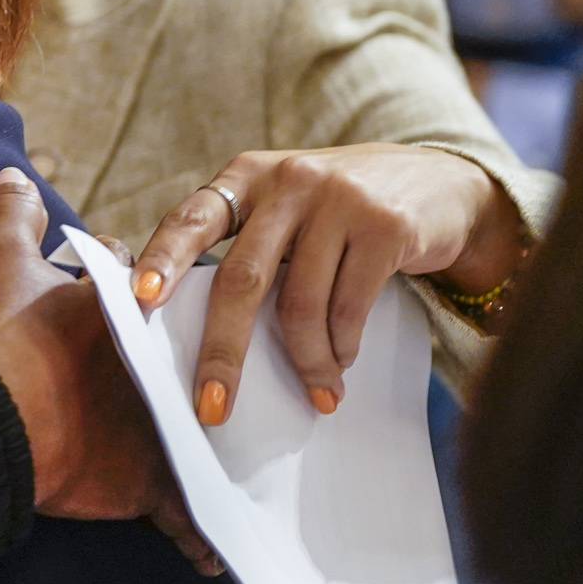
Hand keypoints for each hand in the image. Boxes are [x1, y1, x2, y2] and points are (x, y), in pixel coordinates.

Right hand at [0, 170, 219, 573]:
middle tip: (229, 388)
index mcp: (133, 312)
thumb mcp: (3, 266)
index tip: (175, 310)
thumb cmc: (1, 341)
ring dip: (225, 458)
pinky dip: (199, 537)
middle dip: (220, 374)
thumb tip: (11, 173)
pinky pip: (187, 517)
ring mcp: (164, 429)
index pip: (170, 292)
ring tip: (243, 471)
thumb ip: (14, 218)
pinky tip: (211, 552)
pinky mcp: (153, 483)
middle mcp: (162, 371)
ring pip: (208, 444)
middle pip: (207, 368)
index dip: (168, 301)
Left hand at [130, 143, 523, 426]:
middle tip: (213, 406)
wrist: (441, 184)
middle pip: (241, 278)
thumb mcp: (287, 207)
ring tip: (316, 390)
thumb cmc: (341, 211)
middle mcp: (287, 182)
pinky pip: (348, 308)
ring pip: (300, 304)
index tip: (142, 301)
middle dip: (222, 351)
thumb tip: (196, 331)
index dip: (164, 260)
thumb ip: (247, 245)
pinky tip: (341, 364)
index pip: (191, 219)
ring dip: (304, 361)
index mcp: (247, 177)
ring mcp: (338, 200)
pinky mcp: (385, 226)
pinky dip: (340, 348)